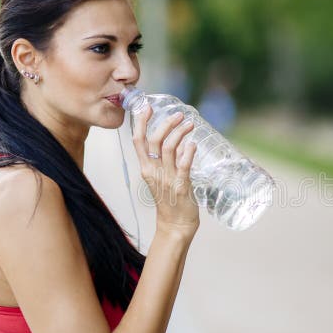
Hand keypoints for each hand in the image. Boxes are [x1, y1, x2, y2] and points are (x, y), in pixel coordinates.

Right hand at [132, 106, 199, 235]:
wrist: (175, 224)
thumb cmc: (170, 200)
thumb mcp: (163, 176)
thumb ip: (169, 159)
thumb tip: (180, 140)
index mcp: (146, 168)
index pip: (138, 141)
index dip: (141, 122)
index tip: (147, 107)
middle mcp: (153, 171)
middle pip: (154, 140)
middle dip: (166, 124)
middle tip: (179, 115)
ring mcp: (166, 178)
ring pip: (170, 148)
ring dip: (180, 133)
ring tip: (190, 125)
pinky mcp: (181, 185)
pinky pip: (184, 165)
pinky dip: (189, 152)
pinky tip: (194, 144)